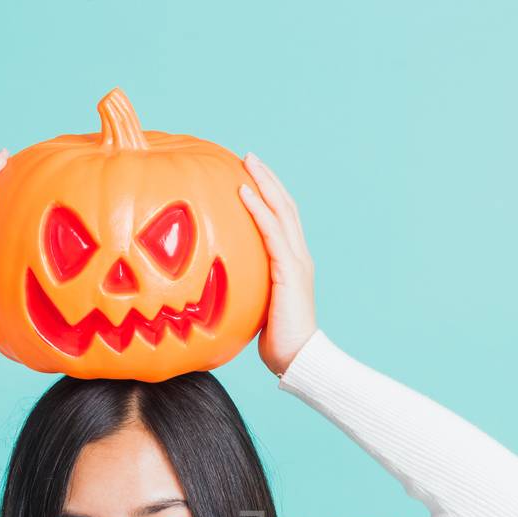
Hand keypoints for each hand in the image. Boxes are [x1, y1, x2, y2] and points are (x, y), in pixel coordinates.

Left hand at [238, 153, 316, 376]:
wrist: (299, 359)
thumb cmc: (277, 342)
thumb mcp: (257, 308)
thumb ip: (246, 291)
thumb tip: (218, 288)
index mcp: (293, 265)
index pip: (283, 221)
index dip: (269, 195)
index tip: (251, 176)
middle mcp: (299, 257)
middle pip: (285, 207)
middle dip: (268, 179)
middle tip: (249, 156)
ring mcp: (297, 262)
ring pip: (281, 212)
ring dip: (264, 183)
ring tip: (247, 162)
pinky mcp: (289, 270)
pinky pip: (272, 232)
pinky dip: (259, 209)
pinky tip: (244, 192)